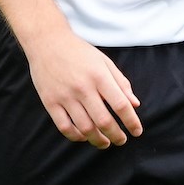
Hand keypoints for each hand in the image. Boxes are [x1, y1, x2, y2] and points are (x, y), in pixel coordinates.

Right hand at [28, 29, 141, 146]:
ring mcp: (65, 96)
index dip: (132, 122)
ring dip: (98, 140)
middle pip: (104, 121)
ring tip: (105, 143)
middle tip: (121, 141)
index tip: (137, 131)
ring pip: (85, 128)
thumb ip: (121, 83)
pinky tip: (84, 137)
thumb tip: (135, 104)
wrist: (46, 42)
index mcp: (99, 76)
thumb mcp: (104, 62)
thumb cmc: (79, 52)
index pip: (121, 105)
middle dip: (116, 136)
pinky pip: (64, 127)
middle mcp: (83, 87)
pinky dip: (76, 136)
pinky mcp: (50, 102)